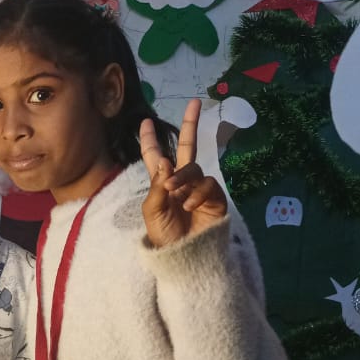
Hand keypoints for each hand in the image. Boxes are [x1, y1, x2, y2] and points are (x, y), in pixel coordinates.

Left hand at [140, 99, 227, 247]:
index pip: (155, 156)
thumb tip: (166, 160)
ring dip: (182, 178)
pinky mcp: (215, 198)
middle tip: (195, 102)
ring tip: (175, 194)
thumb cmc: (165, 237)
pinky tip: (189, 205)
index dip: (149, 139)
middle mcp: (182, 180)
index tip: (144, 121)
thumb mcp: (153, 212)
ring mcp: (199, 188)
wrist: (185, 257)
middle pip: (187, 147)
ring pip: (194, 168)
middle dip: (190, 124)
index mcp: (162, 182)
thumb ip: (158, 186)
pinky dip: (197, 193)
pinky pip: (207, 185)